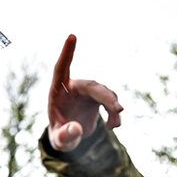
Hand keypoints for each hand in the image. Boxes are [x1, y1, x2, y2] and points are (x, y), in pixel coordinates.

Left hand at [47, 35, 122, 151]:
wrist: (70, 137)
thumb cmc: (60, 136)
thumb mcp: (60, 141)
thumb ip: (65, 136)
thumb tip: (76, 130)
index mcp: (57, 91)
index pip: (61, 68)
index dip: (67, 52)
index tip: (72, 36)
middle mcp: (73, 87)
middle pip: (92, 86)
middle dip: (106, 97)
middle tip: (119, 110)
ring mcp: (86, 91)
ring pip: (105, 93)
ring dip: (113, 108)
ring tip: (115, 126)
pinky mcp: (97, 97)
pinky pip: (110, 100)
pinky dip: (115, 112)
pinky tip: (114, 126)